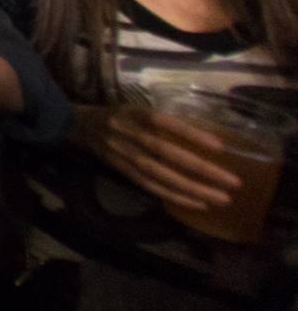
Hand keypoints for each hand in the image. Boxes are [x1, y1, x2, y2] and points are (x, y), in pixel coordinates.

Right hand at [76, 105, 242, 211]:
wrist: (78, 126)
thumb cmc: (118, 115)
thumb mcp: (138, 107)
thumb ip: (162, 120)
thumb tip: (203, 134)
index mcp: (134, 113)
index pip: (165, 123)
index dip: (191, 135)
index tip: (221, 147)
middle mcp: (128, 135)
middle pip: (166, 154)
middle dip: (200, 169)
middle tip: (232, 182)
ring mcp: (124, 156)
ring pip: (160, 175)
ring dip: (192, 189)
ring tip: (221, 198)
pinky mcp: (123, 172)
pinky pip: (151, 187)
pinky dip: (174, 196)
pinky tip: (197, 203)